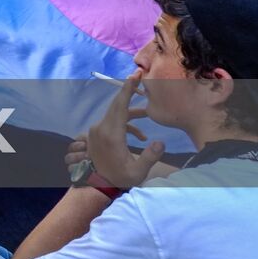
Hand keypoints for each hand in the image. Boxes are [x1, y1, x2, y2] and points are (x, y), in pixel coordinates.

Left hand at [86, 71, 162, 190]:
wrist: (97, 183)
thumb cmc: (119, 177)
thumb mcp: (138, 172)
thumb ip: (150, 157)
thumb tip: (161, 142)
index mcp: (111, 133)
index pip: (120, 105)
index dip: (128, 89)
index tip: (135, 74)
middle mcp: (101, 127)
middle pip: (117, 104)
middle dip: (129, 91)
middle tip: (139, 77)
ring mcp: (97, 129)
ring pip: (116, 114)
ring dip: (131, 114)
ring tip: (148, 115)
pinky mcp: (97, 133)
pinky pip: (112, 122)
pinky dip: (125, 124)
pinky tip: (140, 137)